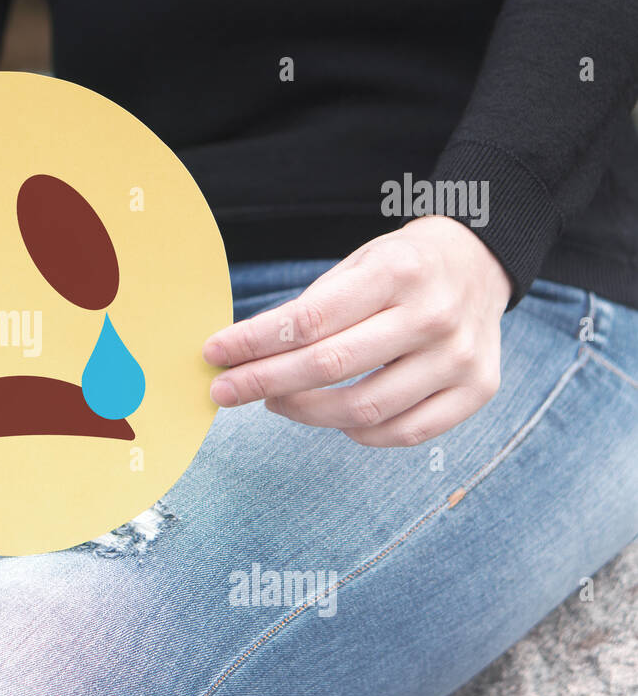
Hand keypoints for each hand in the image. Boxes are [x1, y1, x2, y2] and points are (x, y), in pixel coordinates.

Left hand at [202, 216, 513, 446]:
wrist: (481, 263)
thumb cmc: (401, 267)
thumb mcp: (357, 265)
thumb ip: (309, 310)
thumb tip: (242, 356)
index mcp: (398, 272)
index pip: (309, 320)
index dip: (253, 342)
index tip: (214, 355)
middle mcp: (433, 316)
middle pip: (329, 367)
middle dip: (264, 382)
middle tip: (225, 390)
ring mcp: (459, 357)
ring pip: (362, 409)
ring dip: (304, 412)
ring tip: (276, 401)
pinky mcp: (477, 390)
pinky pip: (403, 432)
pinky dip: (357, 432)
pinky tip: (331, 416)